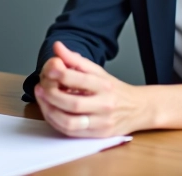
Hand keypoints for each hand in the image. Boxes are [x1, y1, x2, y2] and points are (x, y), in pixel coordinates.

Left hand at [33, 41, 148, 137]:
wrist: (139, 109)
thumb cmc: (115, 90)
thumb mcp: (98, 71)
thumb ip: (75, 60)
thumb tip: (57, 47)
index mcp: (105, 85)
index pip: (80, 79)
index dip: (60, 73)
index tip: (48, 68)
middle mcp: (104, 105)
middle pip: (72, 103)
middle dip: (51, 94)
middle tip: (42, 86)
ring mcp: (101, 122)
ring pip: (70, 122)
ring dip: (50, 111)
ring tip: (43, 98)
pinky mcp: (97, 135)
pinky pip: (71, 132)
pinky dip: (56, 122)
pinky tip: (50, 111)